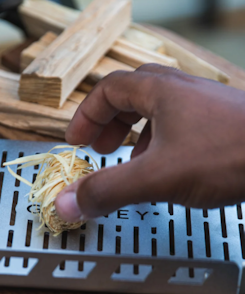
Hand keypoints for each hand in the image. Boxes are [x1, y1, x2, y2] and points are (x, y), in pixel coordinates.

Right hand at [54, 65, 244, 222]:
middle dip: (110, 123)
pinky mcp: (223, 126)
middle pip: (133, 95)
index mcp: (161, 90)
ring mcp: (206, 107)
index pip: (109, 89)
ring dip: (135, 136)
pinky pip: (181, 128)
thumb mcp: (157, 176)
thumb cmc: (232, 154)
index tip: (77, 142)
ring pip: (159, 111)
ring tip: (129, 165)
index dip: (87, 115)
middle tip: (99, 149)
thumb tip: (65, 204)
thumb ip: (108, 190)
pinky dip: (162, 146)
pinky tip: (167, 173)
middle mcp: (183, 91)